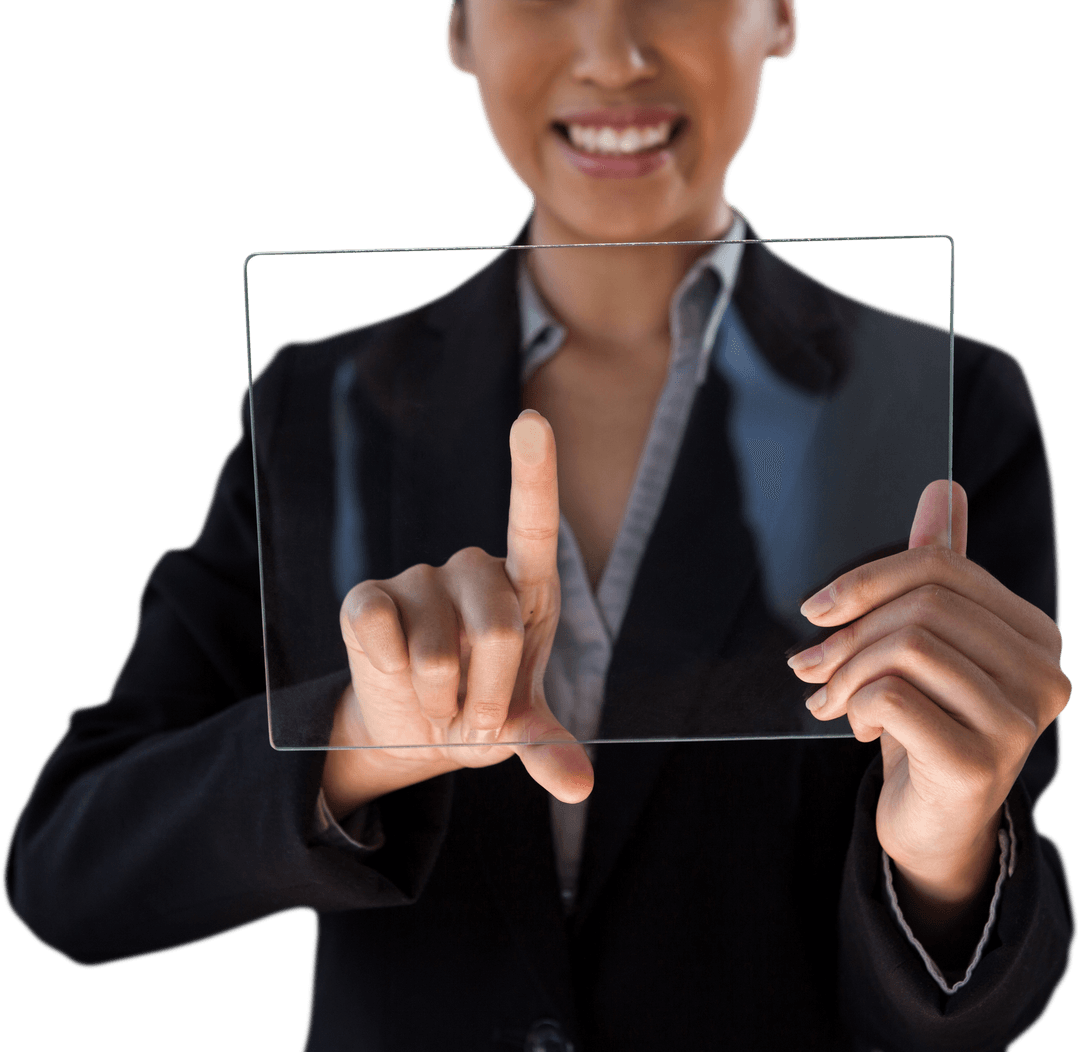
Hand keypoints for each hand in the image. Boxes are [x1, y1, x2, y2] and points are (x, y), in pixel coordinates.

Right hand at [323, 410, 593, 817]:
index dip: (533, 472)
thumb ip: (548, 748)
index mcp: (525, 590)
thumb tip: (579, 786)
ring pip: (435, 650)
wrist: (415, 729)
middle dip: (490, 695)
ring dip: (440, 699)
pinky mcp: (367, 599)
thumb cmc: (481, 711)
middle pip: (498, 629)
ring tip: (437, 698)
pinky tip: (389, 672)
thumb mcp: (520, 730)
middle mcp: (473, 569)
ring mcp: (418, 579)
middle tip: (475, 712)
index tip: (531, 421)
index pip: (533, 523)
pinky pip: (377, 634)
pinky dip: (387, 673)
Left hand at [788, 481, 1069, 912]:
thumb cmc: (927, 726)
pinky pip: (894, 698)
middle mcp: (1042, 673)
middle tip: (810, 665)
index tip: (818, 608)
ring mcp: (1020, 721)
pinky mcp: (982, 763)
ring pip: (906, 647)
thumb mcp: (928, 646)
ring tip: (832, 698)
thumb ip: (937, 574)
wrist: (935, 826)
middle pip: (921, 606)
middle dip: (847, 633)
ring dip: (846, 672)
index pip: (942, 568)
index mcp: (1031, 633)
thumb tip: (942, 490)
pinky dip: (859, 707)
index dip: (867, 579)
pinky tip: (862, 729)